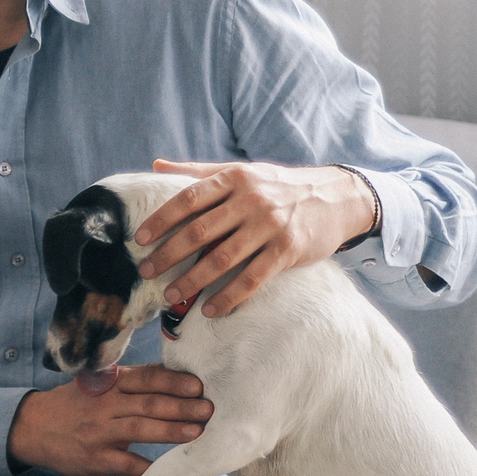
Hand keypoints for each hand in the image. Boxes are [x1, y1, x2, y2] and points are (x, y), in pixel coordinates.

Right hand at [7, 364, 211, 475]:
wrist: (32, 428)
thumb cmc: (73, 404)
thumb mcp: (97, 385)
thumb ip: (130, 382)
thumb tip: (174, 376)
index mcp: (108, 384)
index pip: (144, 378)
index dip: (172, 381)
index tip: (197, 384)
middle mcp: (104, 405)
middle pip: (147, 403)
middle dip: (181, 406)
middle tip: (208, 408)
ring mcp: (99, 433)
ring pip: (140, 429)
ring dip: (171, 431)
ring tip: (197, 432)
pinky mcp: (96, 459)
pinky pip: (127, 464)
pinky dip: (149, 467)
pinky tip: (171, 469)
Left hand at [133, 161, 376, 316]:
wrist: (337, 196)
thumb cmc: (279, 185)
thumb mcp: (241, 171)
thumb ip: (198, 171)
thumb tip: (155, 165)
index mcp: (235, 178)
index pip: (189, 198)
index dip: (161, 219)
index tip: (139, 238)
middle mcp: (251, 200)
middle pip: (200, 231)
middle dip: (169, 254)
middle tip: (145, 271)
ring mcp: (270, 226)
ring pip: (222, 258)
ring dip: (192, 280)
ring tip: (170, 296)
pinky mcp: (288, 250)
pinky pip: (252, 279)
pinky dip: (228, 297)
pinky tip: (210, 310)